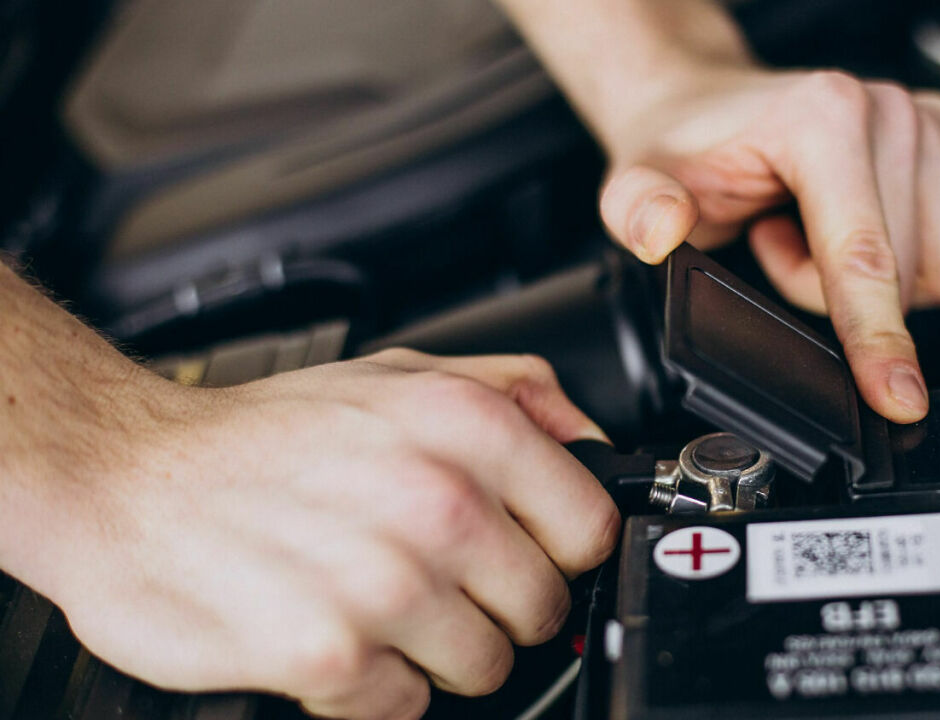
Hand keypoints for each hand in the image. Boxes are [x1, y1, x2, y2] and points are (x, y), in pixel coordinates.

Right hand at [40, 350, 617, 719]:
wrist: (125, 475)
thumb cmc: (263, 434)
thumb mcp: (400, 372)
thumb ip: (516, 392)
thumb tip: (591, 441)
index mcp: (467, 427)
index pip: (591, 528)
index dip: (559, 549)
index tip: (524, 550)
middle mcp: (437, 502)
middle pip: (543, 608)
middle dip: (496, 604)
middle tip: (434, 577)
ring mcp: (387, 583)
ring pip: (485, 667)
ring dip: (435, 649)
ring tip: (375, 601)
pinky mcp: (332, 655)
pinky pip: (407, 706)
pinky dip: (374, 685)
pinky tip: (335, 631)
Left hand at [598, 69, 939, 422]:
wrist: (706, 106)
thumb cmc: (685, 148)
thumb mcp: (637, 182)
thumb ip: (639, 209)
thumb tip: (662, 229)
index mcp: (824, 117)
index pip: (864, 257)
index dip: (878, 339)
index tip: (898, 399)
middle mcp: (890, 111)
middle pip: (908, 278)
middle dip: (834, 293)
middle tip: (775, 245)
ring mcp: (932, 122)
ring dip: (879, 279)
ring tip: (812, 235)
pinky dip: (923, 260)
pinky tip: (862, 229)